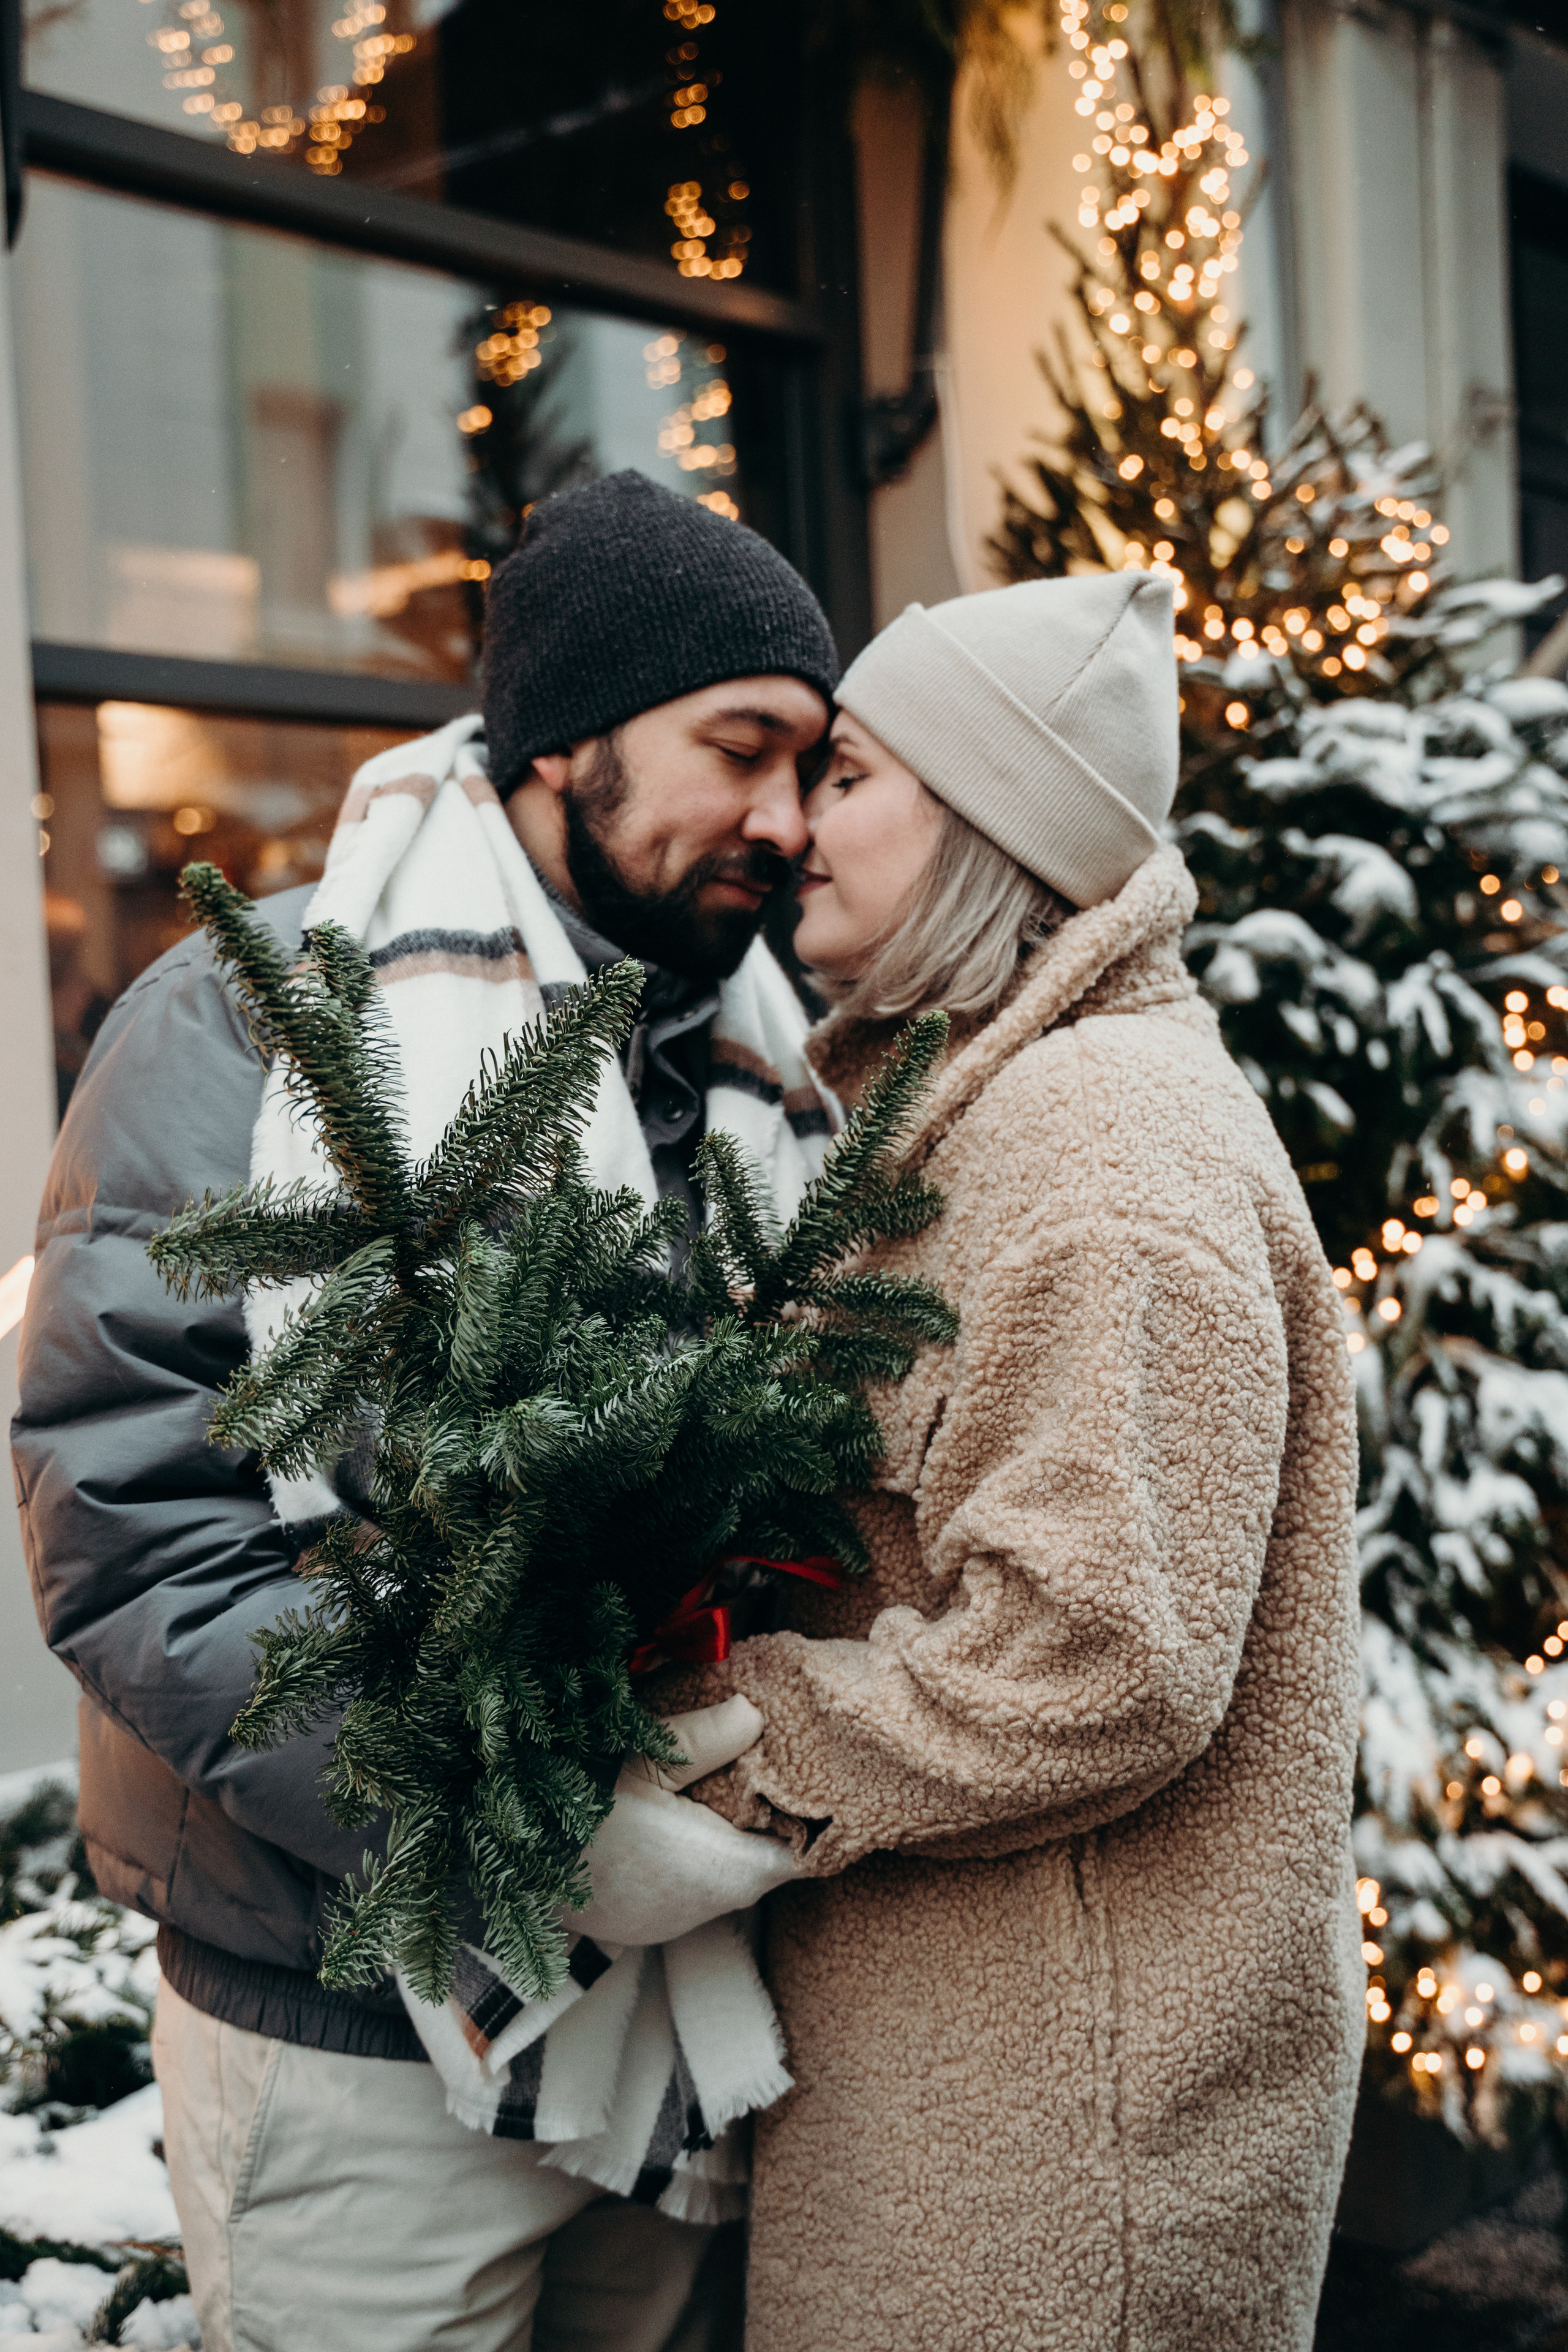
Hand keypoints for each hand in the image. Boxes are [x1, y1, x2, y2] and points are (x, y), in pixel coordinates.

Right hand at [575, 1696, 798, 1946]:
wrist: (505, 1864)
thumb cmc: (579, 1808)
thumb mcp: (646, 1758)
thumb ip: (709, 1738)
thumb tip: (756, 1713)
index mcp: (725, 1871)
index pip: (800, 1855)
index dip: (808, 1818)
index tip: (799, 1779)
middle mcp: (705, 1909)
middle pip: (762, 1866)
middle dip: (762, 1822)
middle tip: (752, 1770)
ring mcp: (668, 1923)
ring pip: (722, 1878)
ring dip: (721, 1840)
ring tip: (707, 1791)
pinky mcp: (638, 1924)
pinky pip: (684, 1890)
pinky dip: (687, 1859)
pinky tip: (667, 1822)